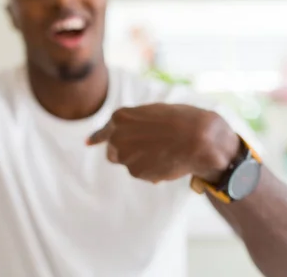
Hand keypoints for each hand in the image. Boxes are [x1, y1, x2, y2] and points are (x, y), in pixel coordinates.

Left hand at [87, 104, 239, 183]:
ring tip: (163, 152)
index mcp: (120, 117)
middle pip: (113, 150)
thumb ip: (135, 124)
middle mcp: (116, 136)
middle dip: (126, 151)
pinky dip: (151, 170)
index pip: (103, 131)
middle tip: (147, 150)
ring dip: (140, 160)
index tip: (88, 143)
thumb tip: (128, 138)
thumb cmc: (182, 120)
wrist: (198, 138)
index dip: (97, 138)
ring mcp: (124, 155)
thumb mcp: (153, 113)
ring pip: (128, 162)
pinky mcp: (135, 171)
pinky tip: (167, 161)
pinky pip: (141, 172)